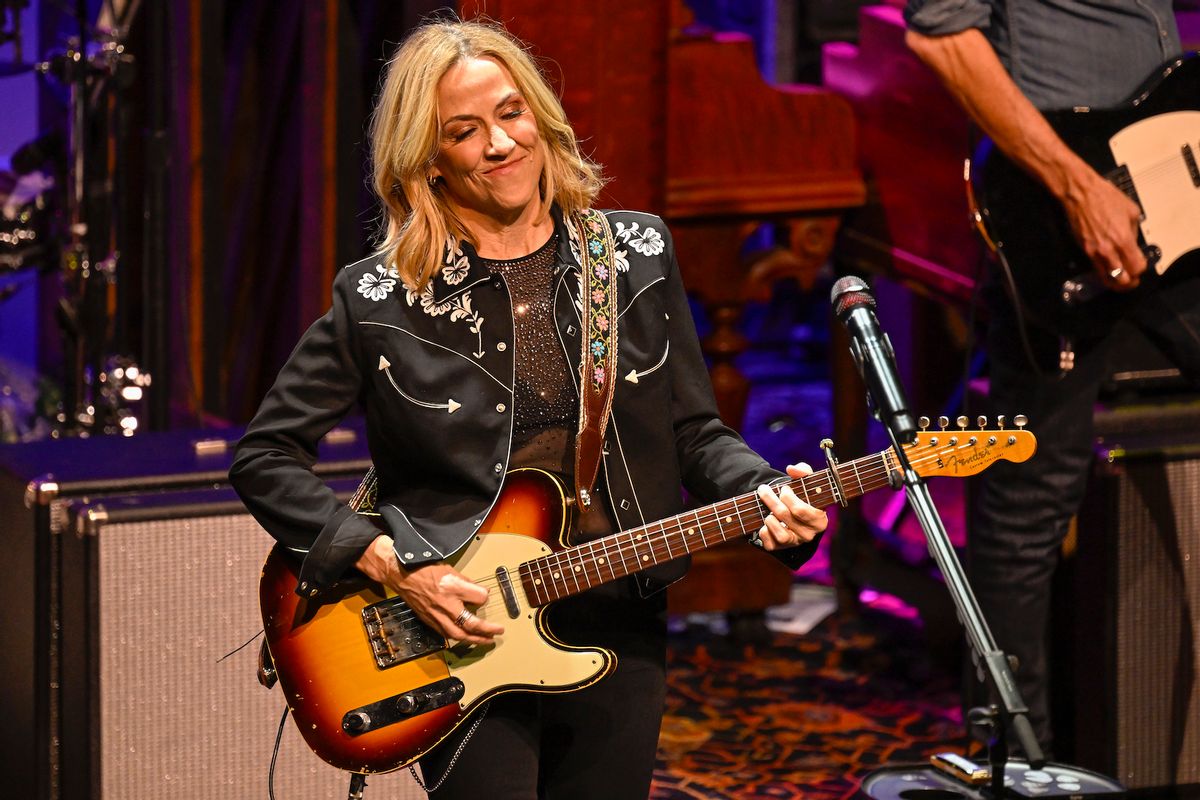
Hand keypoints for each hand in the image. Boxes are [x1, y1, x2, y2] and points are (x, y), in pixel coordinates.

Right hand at [355, 534, 503, 644]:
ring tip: (485, 640)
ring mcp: (436, 614)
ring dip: (474, 639)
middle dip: (486, 631)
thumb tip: (480, 593)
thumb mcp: (451, 570)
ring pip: (458, 634)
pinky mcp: (429, 620)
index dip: (485, 596)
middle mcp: (445, 604)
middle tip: (497, 632)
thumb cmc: (425, 569)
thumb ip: (467, 583)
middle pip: (469, 625)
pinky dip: (458, 638)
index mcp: (452, 587)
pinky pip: (446, 634)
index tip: (486, 595)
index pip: (479, 597)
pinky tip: (465, 638)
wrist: (402, 574)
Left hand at [754, 463, 827, 550]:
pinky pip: (770, 544)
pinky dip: (764, 532)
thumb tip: (791, 469)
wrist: (794, 512)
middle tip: (763, 489)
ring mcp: (795, 543)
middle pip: (785, 516)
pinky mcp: (781, 548)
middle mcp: (809, 535)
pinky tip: (766, 521)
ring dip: (769, 518)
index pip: (799, 510)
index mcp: (819, 520)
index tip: (783, 488)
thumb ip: (803, 471)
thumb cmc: (802, 496)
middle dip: (771, 500)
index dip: (788, 497)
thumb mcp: (807, 482)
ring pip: (780, 535)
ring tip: (768, 510)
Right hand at [1062, 171, 1144, 290]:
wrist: (1080, 194)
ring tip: (1120, 278)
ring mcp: (1094, 252)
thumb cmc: (1106, 198)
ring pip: (1107, 279)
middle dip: (1129, 282)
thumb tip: (1132, 241)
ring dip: (1115, 281)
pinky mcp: (1084, 250)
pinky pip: (1096, 269)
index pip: (1136, 268)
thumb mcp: (1131, 211)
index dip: (1141, 269)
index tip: (1141, 265)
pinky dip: (1104, 272)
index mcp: (1124, 240)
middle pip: (1121, 280)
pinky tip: (1107, 267)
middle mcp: (1109, 250)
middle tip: (1132, 279)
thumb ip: (1134, 231)